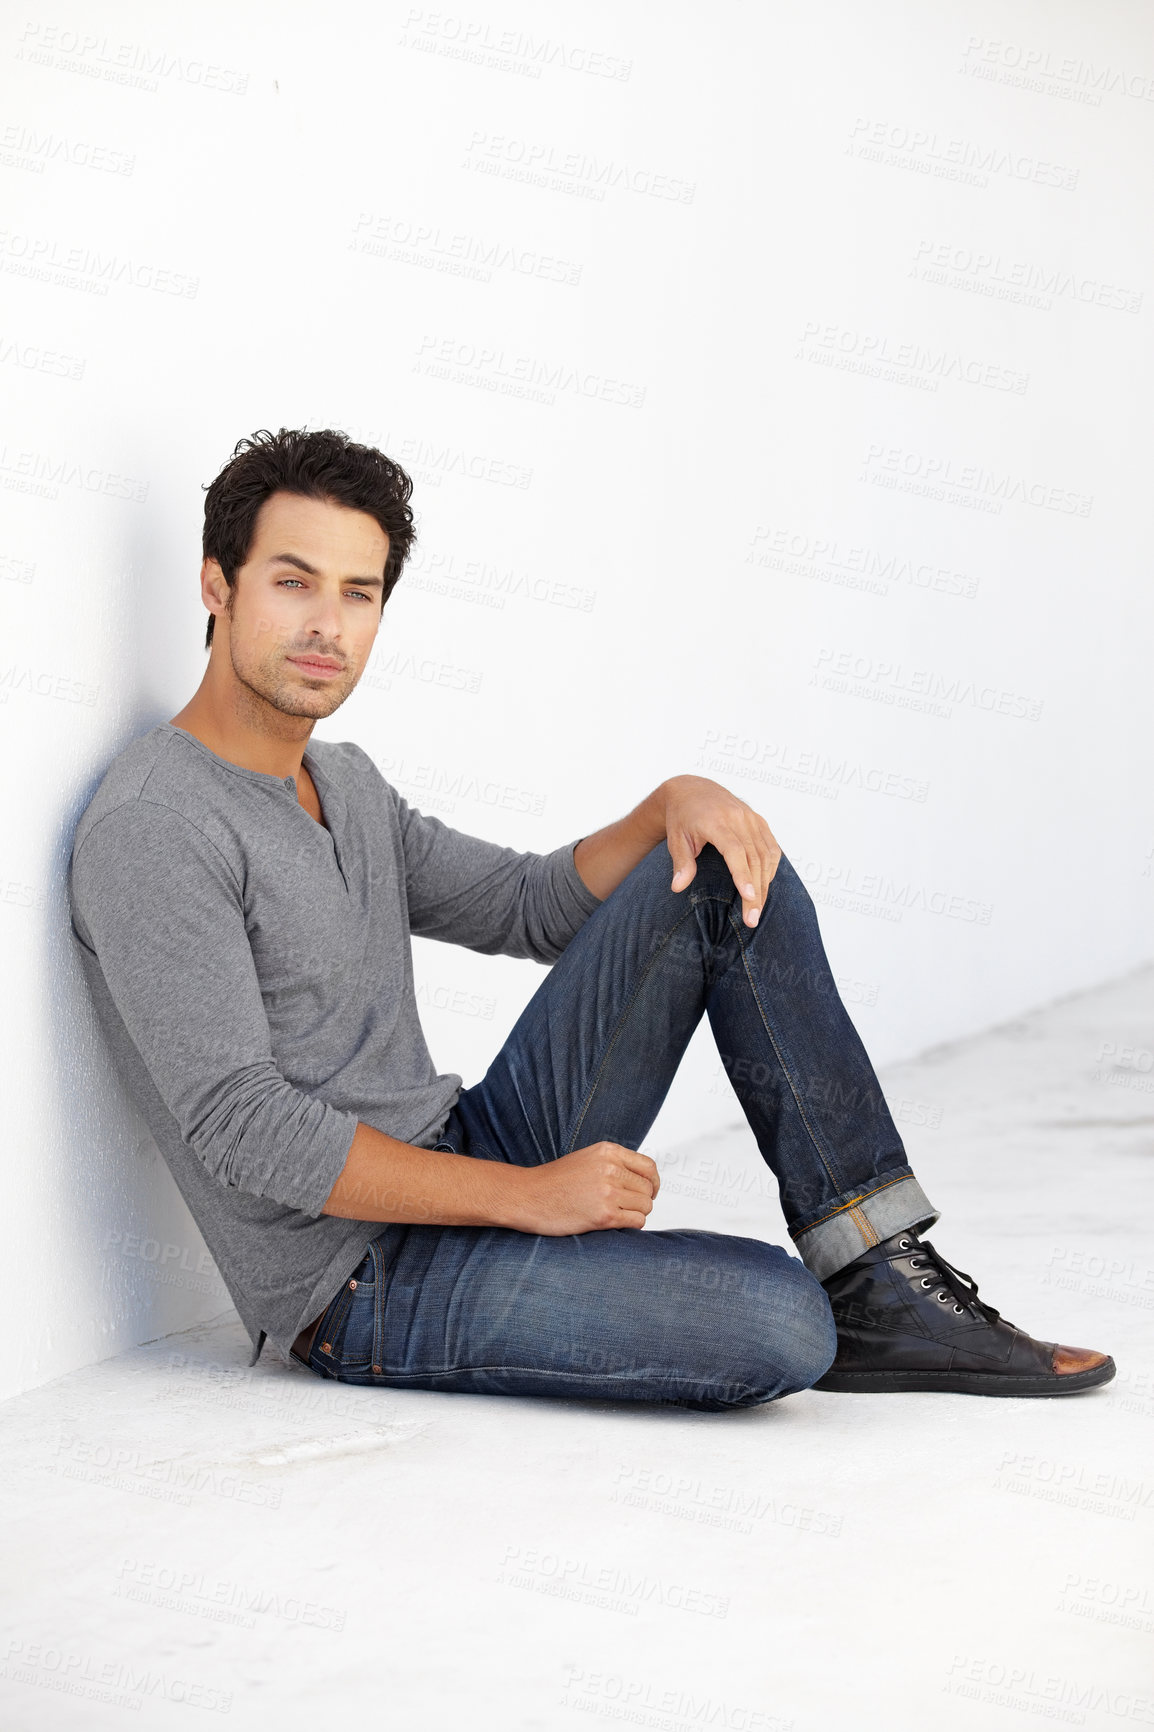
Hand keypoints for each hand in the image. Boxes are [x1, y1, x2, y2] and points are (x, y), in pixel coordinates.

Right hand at [509, 1142, 660, 1234]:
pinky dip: (631, 1225)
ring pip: (645, 1206)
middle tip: (626, 1207)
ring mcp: (608, 1192)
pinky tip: (614, 1223)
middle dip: (641, 1200)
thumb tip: (641, 1178)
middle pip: (648, 1189)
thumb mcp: (586, 1159)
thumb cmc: (553, 1181)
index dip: (652, 1182)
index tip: (649, 1191)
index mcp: (608, 1151)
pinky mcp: (604, 1216)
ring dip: (635, 1213)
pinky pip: (637, 1221)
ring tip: (616, 1214)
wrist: (527, 1196)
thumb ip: (613, 1163)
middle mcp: (610, 1169)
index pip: (648, 1167)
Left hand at [661, 775, 781, 925]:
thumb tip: (677, 888)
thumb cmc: (682, 818)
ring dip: (765, 884)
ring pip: (766, 855)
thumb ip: (681, 863)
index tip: (748, 896)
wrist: (692, 790)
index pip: (734, 850)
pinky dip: (770, 868)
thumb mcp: (676, 840)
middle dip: (755, 891)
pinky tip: (764, 886)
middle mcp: (738, 818)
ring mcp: (751, 818)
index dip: (742, 873)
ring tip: (757, 910)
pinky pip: (771, 848)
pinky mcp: (759, 821)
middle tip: (751, 919)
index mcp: (716, 821)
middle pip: (753, 858)